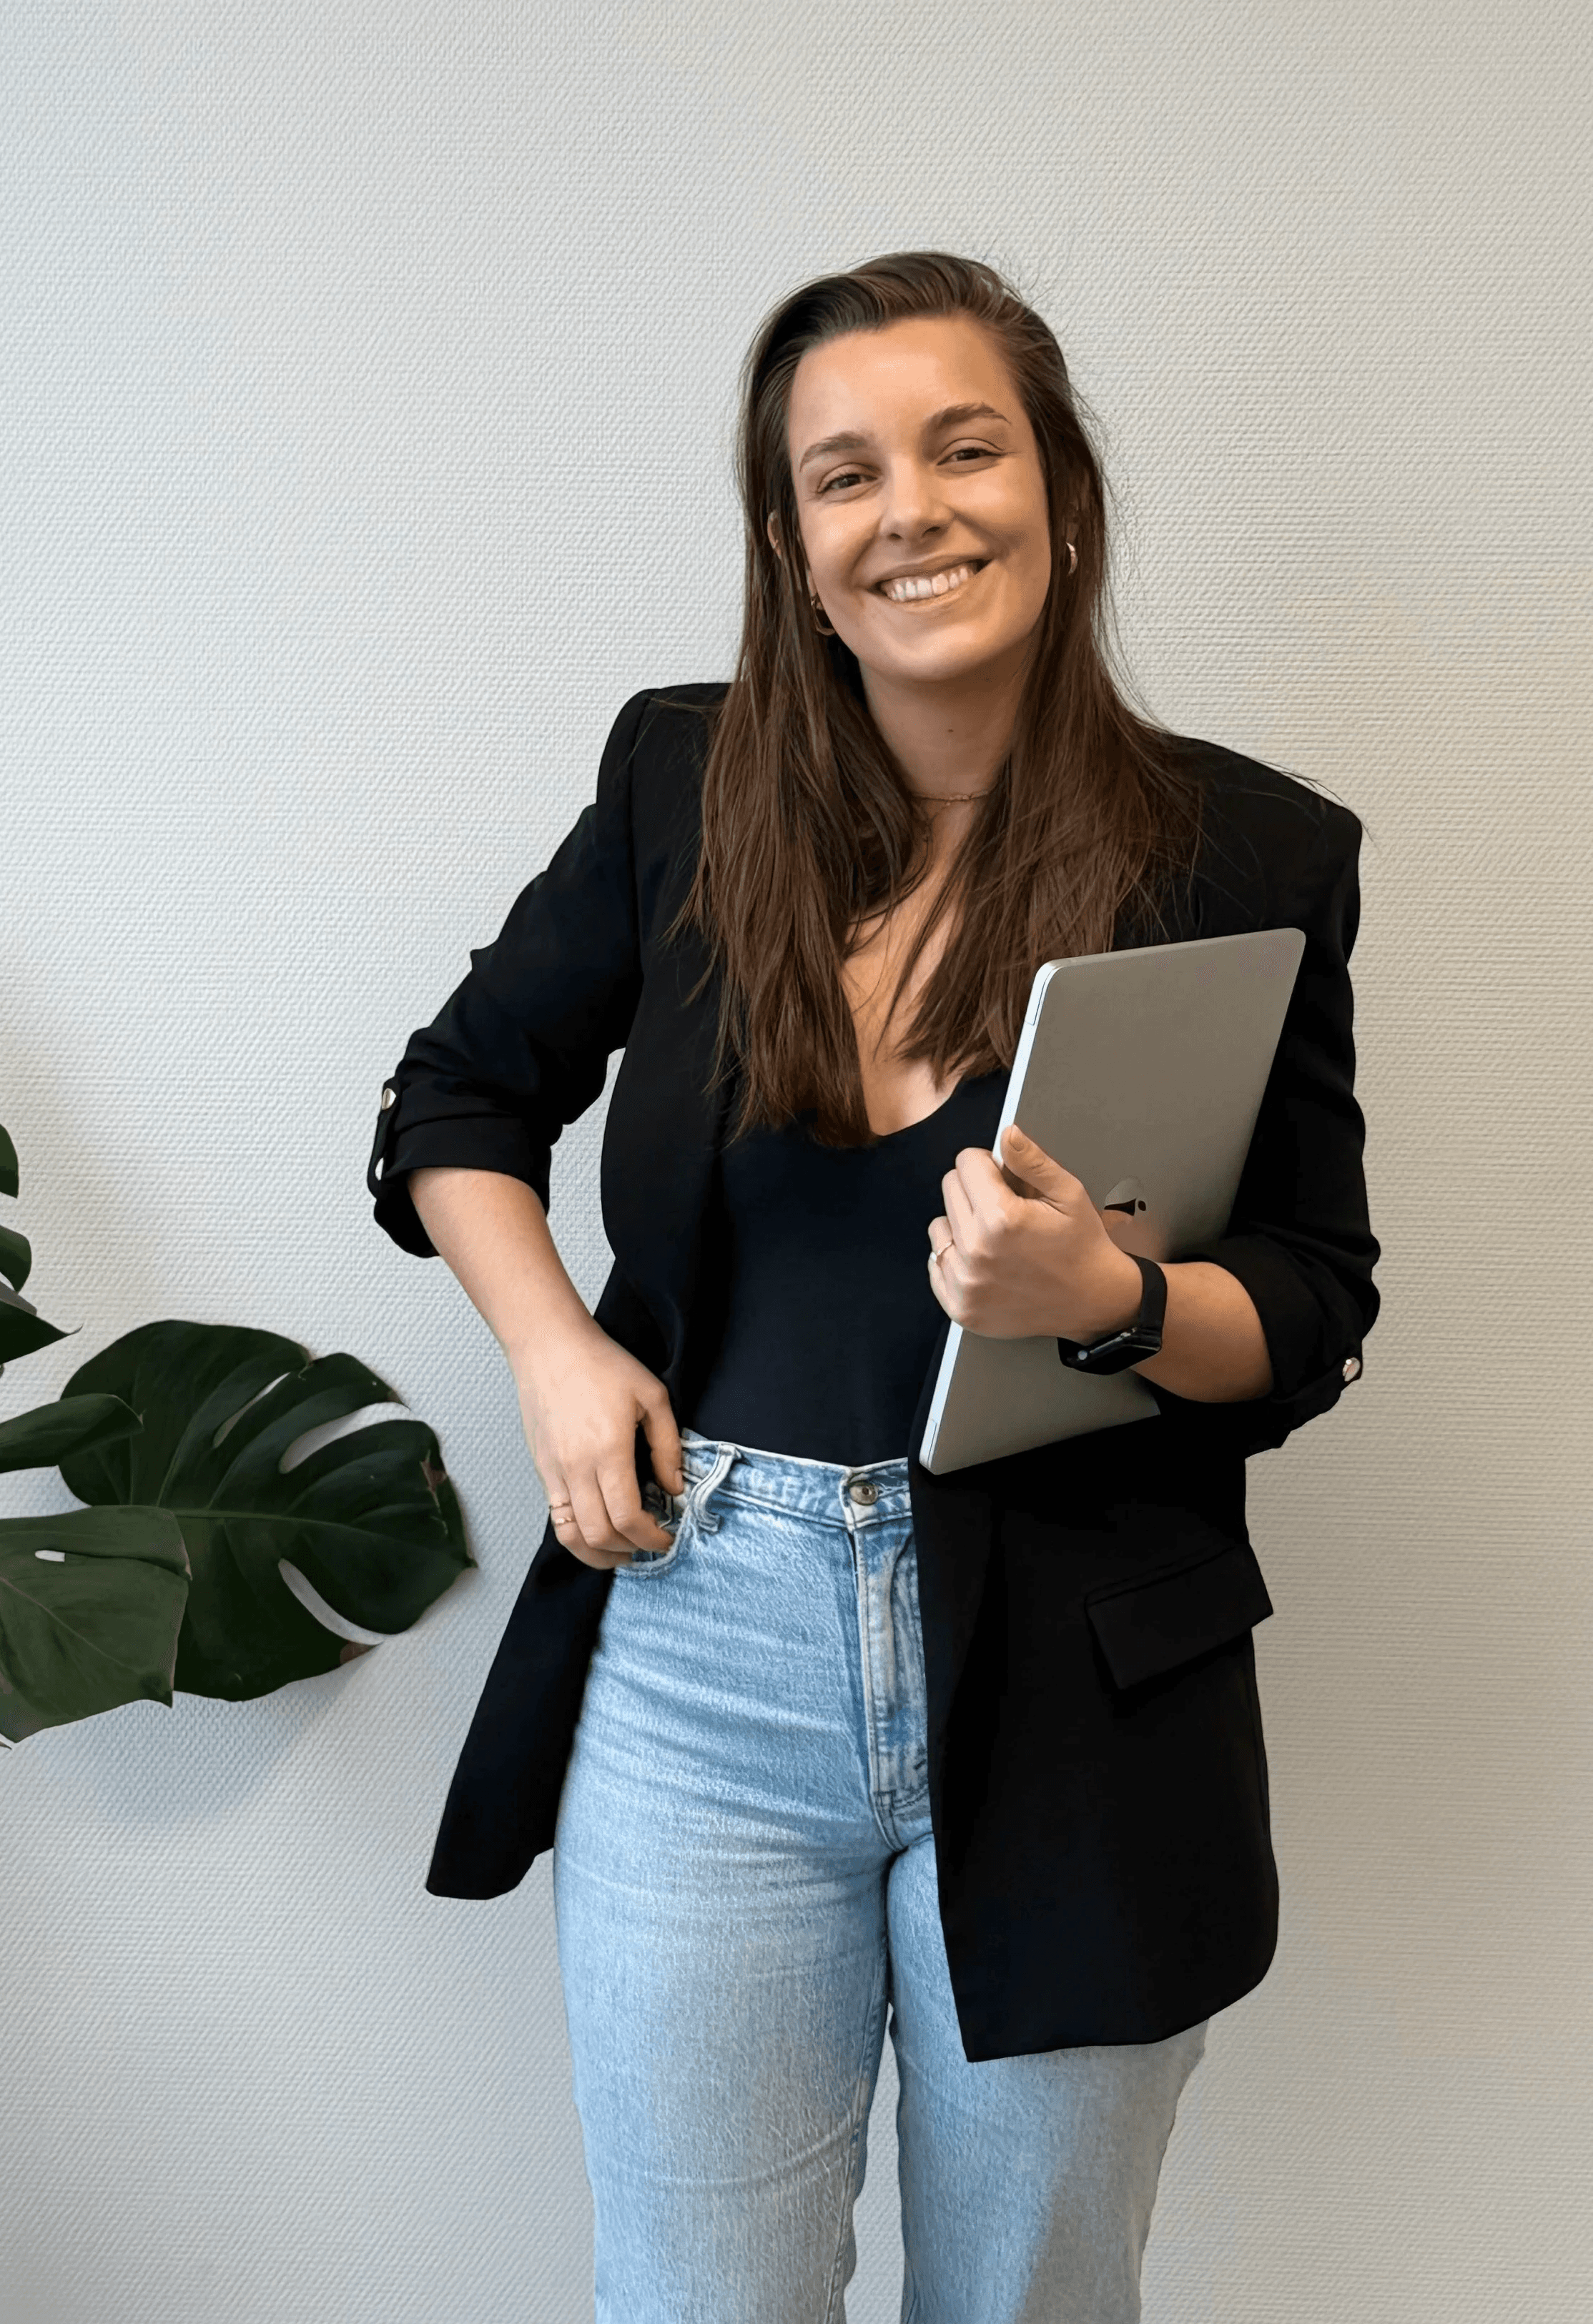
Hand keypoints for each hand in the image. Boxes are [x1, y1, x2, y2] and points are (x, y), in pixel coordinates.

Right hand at [514, 1321, 683, 1568]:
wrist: (550, 1347)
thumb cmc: (601, 1364)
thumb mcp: (652, 1396)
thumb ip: (667, 1446)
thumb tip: (674, 1488)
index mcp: (607, 1451)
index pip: (627, 1518)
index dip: (650, 1538)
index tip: (667, 1539)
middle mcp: (576, 1468)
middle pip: (599, 1535)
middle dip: (629, 1550)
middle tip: (650, 1546)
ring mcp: (553, 1472)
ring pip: (571, 1535)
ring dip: (598, 1554)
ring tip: (622, 1552)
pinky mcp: (541, 1469)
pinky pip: (556, 1516)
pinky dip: (577, 1534)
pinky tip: (598, 1529)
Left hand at [927, 1123, 1145, 1341]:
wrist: (1092, 1304)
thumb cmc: (1082, 1247)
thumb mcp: (1068, 1194)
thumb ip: (1032, 1161)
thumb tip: (1007, 1133)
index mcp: (1001, 1218)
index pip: (966, 1162)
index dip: (988, 1164)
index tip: (1004, 1178)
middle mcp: (976, 1250)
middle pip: (950, 1189)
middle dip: (975, 1190)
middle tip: (1005, 1209)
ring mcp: (965, 1282)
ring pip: (939, 1227)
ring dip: (961, 1225)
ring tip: (996, 1238)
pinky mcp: (960, 1306)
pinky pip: (936, 1264)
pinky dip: (955, 1259)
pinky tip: (985, 1262)